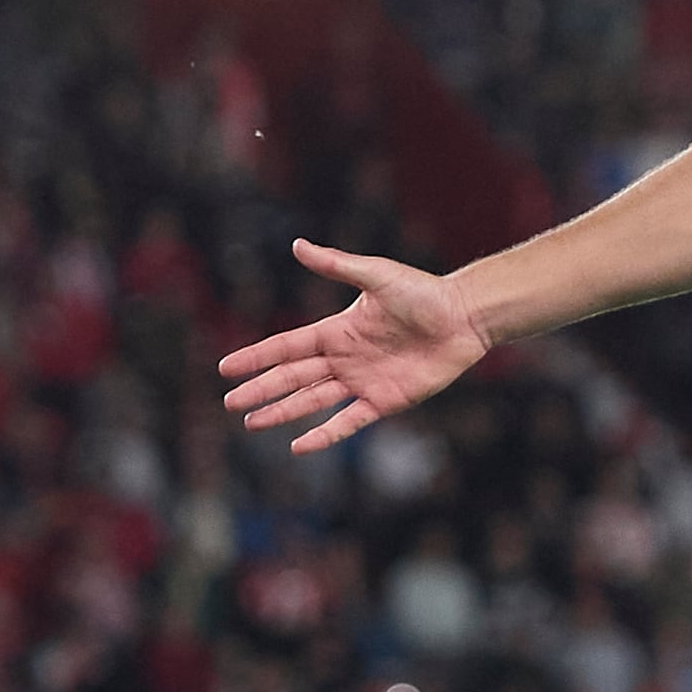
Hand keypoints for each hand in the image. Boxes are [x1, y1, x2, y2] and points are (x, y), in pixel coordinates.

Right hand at [218, 240, 491, 454]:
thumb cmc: (423, 292)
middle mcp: (345, 358)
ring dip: (282, 412)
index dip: (256, 357)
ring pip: (312, 401)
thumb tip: (297, 245)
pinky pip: (348, 422)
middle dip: (261, 390)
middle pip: (293, 377)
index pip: (286, 346)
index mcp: (337, 330)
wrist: (464, 316)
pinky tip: (299, 446)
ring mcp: (363, 382)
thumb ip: (336, 264)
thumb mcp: (376, 275)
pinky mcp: (385, 401)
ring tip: (251, 423)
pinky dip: (324, 435)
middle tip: (231, 403)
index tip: (226, 368)